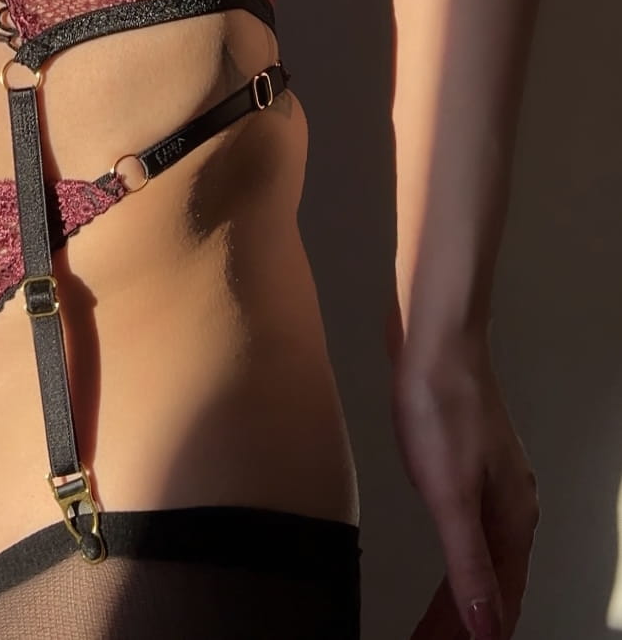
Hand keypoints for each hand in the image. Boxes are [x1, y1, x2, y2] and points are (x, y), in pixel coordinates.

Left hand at [392, 337, 539, 638]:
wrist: (435, 337)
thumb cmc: (443, 407)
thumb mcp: (450, 496)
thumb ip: (469, 565)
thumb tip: (488, 629)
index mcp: (513, 518)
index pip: (502, 600)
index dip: (476, 634)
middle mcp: (511, 504)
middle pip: (494, 582)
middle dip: (465, 620)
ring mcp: (491, 480)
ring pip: (481, 555)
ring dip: (460, 593)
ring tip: (434, 622)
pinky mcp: (468, 459)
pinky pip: (468, 527)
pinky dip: (455, 558)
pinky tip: (444, 559)